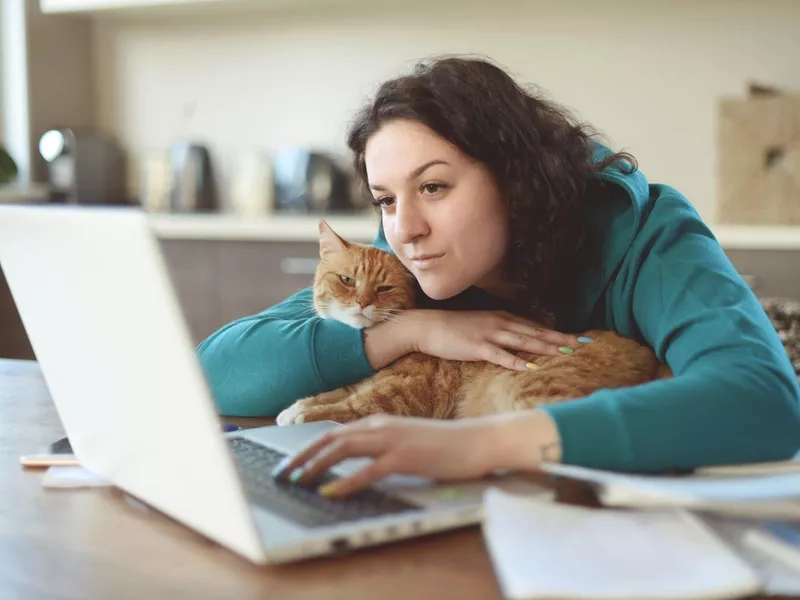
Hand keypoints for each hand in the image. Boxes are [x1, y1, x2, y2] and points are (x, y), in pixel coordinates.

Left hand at [270, 411, 561, 497]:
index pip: (334, 434)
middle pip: (331, 439)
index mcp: (378, 423)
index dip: (309, 449)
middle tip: (282, 474)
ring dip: (316, 466)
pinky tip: (331, 491)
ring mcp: (392, 440)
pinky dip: (346, 481)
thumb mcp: (406, 441)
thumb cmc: (443, 444)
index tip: (291, 464)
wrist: (476, 440)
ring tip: (297, 481)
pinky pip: (368, 470)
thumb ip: (382, 447)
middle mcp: (380, 426)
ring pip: (343, 449)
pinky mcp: (405, 457)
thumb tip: (358, 461)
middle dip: (302, 456)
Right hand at [408, 309, 581, 370]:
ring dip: (546, 347)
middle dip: (560, 339)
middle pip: (536, 332)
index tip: (578, 338)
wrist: (427, 327)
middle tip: (583, 344)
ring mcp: (489, 334)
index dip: (557, 333)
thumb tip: (517, 343)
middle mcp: (500, 323)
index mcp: (502, 318)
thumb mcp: (480, 326)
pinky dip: (518, 361)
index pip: (535, 326)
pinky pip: (502, 355)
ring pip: (524, 341)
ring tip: (566, 353)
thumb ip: (499, 333)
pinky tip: (532, 367)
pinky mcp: (478, 346)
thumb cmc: (452, 329)